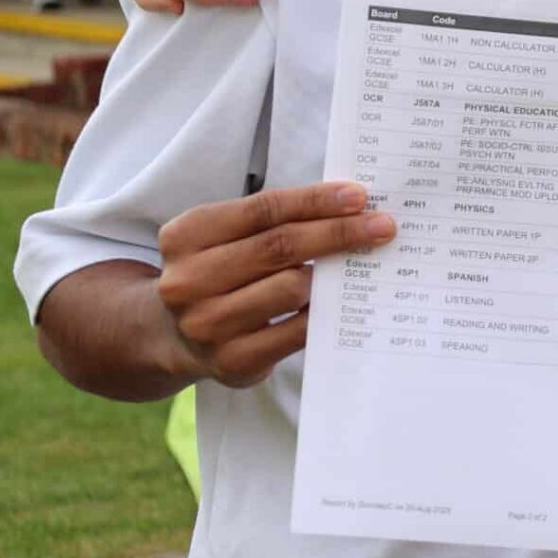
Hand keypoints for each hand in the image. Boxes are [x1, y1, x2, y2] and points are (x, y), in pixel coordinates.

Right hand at [155, 182, 393, 387]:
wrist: (175, 335)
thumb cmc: (219, 271)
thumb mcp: (225, 237)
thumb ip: (273, 221)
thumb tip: (350, 207)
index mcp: (186, 236)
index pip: (263, 209)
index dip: (315, 201)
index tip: (359, 196)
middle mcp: (188, 281)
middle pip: (280, 246)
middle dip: (338, 233)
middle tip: (382, 225)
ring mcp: (207, 325)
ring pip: (290, 288)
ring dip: (327, 276)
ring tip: (352, 265)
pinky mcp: (232, 361)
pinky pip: (296, 331)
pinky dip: (323, 313)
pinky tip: (341, 302)